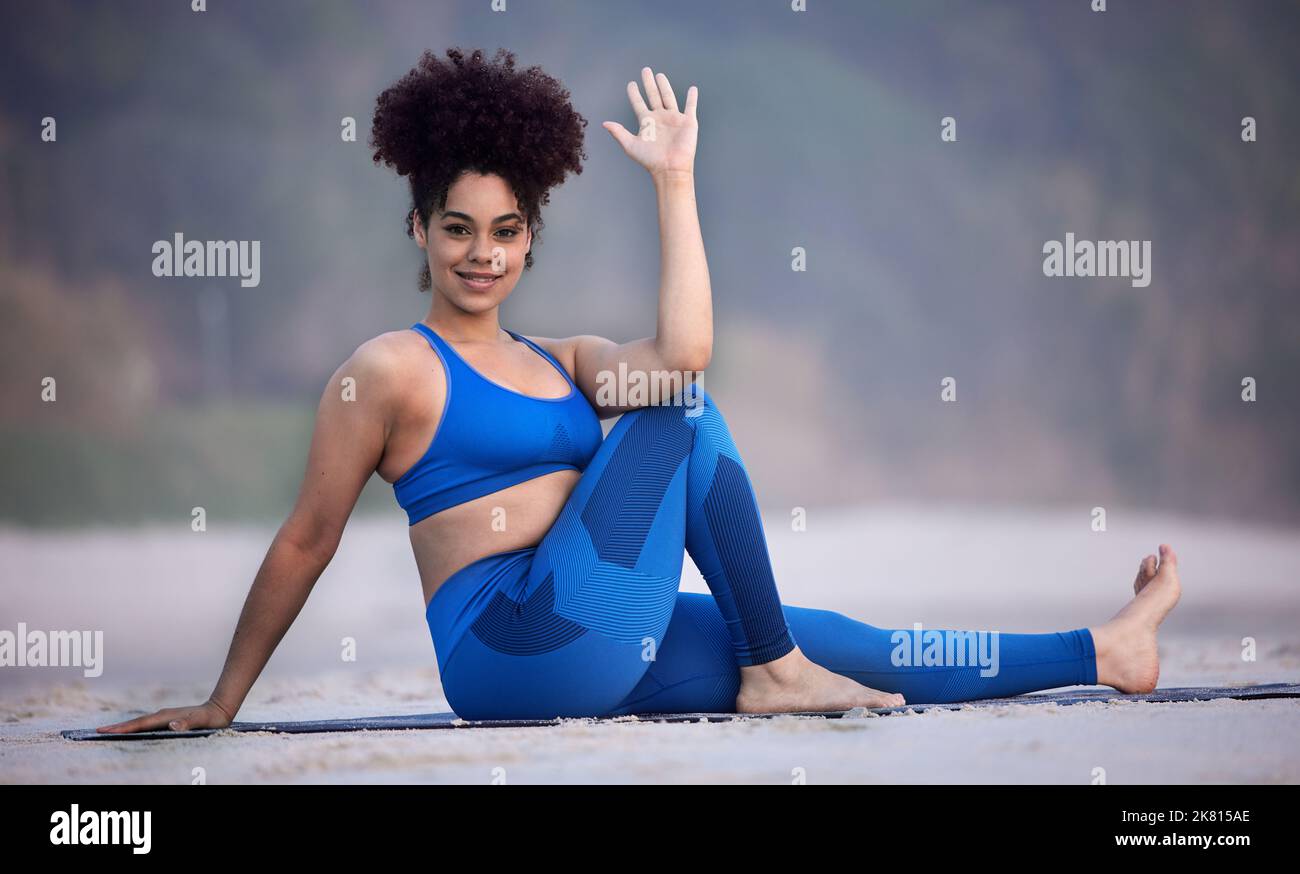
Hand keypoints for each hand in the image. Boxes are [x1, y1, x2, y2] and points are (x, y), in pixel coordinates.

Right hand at [96, 698, 233, 733]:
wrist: (219, 709)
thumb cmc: (210, 718)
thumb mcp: (201, 722)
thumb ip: (187, 724)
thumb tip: (171, 726)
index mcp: (166, 717)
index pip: (140, 724)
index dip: (123, 729)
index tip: (106, 731)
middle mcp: (161, 716)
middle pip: (135, 723)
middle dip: (116, 728)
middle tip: (97, 732)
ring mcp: (163, 717)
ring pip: (139, 723)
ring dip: (123, 727)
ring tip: (107, 732)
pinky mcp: (167, 720)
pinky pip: (146, 725)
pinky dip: (134, 728)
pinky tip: (130, 732)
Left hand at [602, 66, 697, 179]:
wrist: (670, 168)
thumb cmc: (650, 160)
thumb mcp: (631, 145)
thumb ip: (619, 133)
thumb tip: (604, 123)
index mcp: (647, 122)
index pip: (638, 103)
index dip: (634, 93)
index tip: (631, 84)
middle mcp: (660, 118)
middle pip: (653, 96)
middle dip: (649, 83)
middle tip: (645, 70)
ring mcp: (674, 119)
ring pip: (668, 97)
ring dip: (664, 86)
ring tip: (660, 75)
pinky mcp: (688, 122)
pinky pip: (691, 107)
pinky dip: (692, 98)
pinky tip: (692, 89)